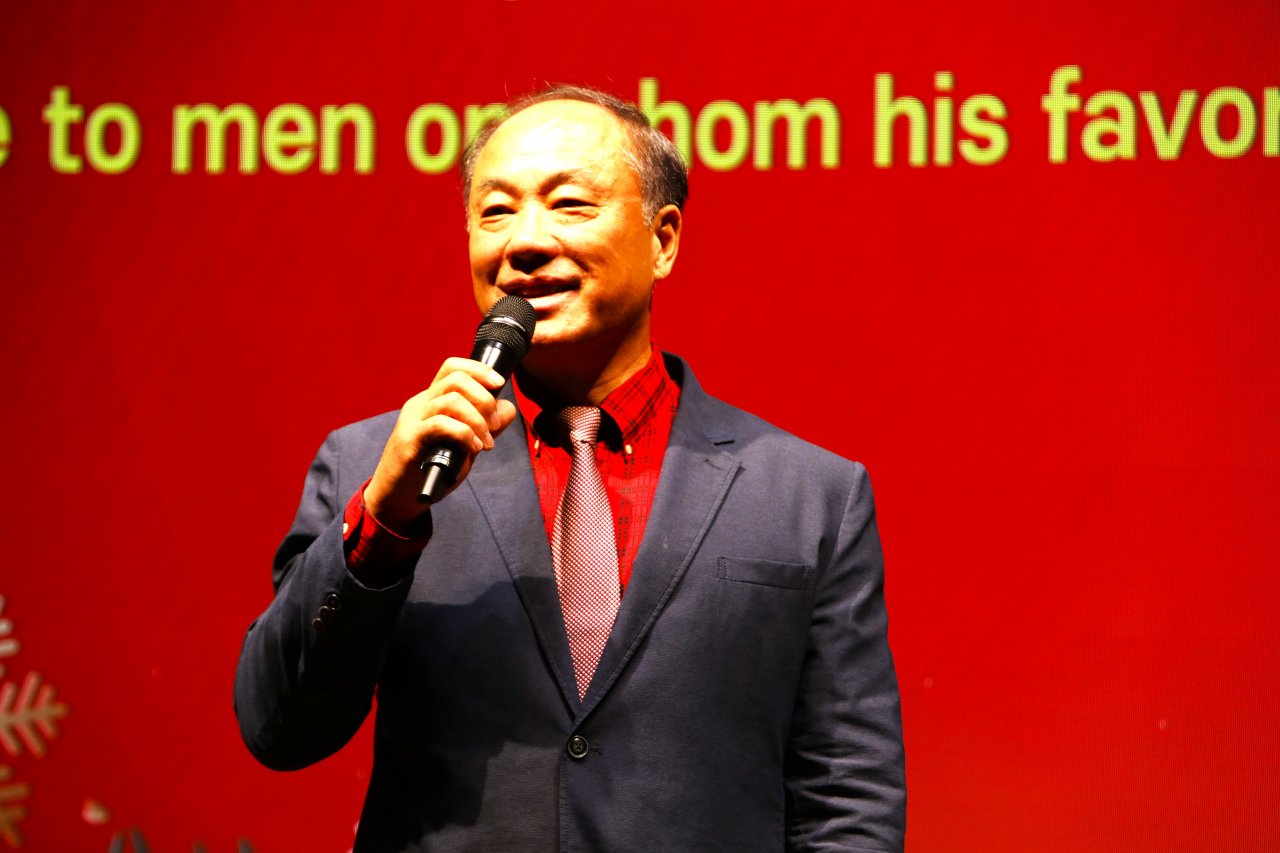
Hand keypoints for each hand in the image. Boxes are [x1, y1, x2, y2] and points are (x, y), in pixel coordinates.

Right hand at [363, 357, 517, 531]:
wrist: (399, 495)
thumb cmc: (431, 468)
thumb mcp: (465, 443)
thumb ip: (486, 426)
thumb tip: (508, 408)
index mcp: (433, 399)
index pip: (453, 368)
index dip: (479, 370)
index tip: (499, 383)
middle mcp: (422, 403)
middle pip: (456, 379)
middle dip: (484, 399)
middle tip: (494, 425)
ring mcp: (413, 419)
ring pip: (451, 400)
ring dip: (477, 420)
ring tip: (485, 442)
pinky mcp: (409, 439)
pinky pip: (441, 424)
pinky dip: (464, 434)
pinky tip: (472, 449)